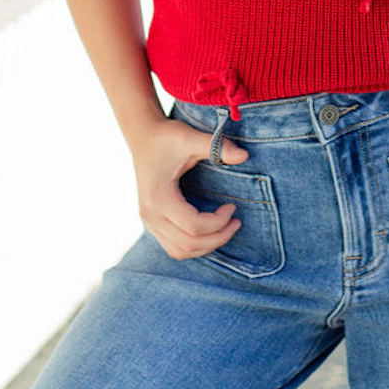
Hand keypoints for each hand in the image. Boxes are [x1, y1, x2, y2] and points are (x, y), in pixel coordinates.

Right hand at [132, 117, 248, 259]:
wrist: (143, 136)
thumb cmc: (166, 137)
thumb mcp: (191, 138)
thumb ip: (218, 147)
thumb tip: (245, 156)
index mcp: (159, 198)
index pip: (194, 226)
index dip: (219, 221)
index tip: (232, 206)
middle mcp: (151, 215)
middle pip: (188, 245)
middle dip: (218, 237)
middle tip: (236, 222)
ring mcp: (149, 222)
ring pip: (180, 251)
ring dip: (206, 246)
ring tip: (225, 229)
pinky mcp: (152, 223)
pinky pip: (174, 247)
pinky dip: (194, 246)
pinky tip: (209, 230)